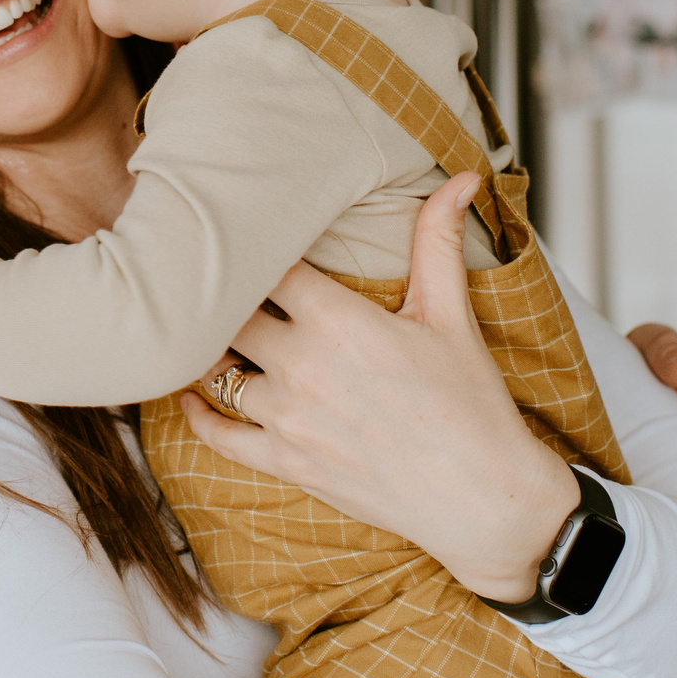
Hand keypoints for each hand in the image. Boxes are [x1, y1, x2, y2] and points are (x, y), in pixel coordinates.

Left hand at [178, 174, 578, 603]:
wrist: (485, 500)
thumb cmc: (471, 406)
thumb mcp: (453, 316)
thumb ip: (439, 240)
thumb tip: (462, 177)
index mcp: (339, 320)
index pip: (265, 264)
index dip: (250, 246)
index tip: (242, 235)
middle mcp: (302, 365)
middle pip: (228, 313)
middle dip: (223, 296)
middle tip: (210, 281)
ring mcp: (289, 418)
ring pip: (215, 369)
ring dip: (210, 350)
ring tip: (203, 333)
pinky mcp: (287, 462)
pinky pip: (218, 435)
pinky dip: (198, 413)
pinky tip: (191, 396)